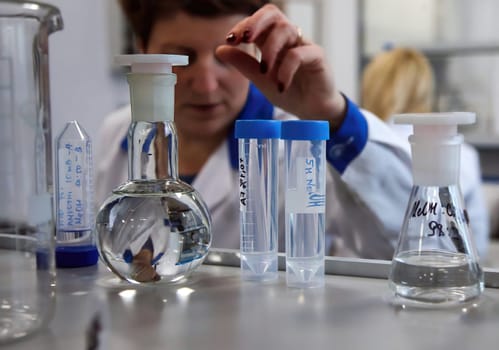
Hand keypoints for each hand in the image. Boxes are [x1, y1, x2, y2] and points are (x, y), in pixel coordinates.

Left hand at [216, 4, 345, 128]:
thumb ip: (243, 64)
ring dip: (270, 49)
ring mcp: (304, 44)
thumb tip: (220, 49)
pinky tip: (280, 86)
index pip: (257, 21)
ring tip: (264, 71)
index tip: (229, 40)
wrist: (312, 110)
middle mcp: (288, 38)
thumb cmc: (289, 91)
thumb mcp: (260, 80)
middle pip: (273, 14)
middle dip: (255, 22)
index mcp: (272, 40)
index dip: (243, 25)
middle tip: (245, 39)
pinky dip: (286, 69)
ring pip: (285, 29)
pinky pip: (299, 54)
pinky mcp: (317, 57)